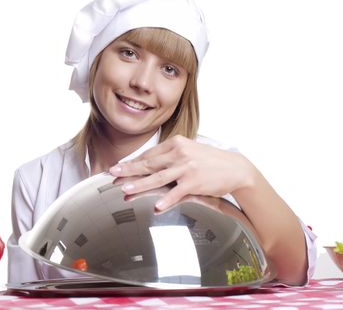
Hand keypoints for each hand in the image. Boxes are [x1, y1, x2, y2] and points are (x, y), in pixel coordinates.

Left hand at [110, 135, 255, 211]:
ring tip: (126, 189)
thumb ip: (171, 154)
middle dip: (128, 170)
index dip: (132, 161)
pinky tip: (156, 206)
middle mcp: (179, 153)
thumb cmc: (211, 161)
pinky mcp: (195, 182)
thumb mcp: (190, 150)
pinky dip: (167, 200)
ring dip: (140, 184)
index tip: (119, 166)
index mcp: (176, 143)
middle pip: (149, 164)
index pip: (149, 153)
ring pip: (158, 177)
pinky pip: (177, 192)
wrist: (236, 168)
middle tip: (113, 173)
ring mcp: (187, 167)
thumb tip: (151, 162)